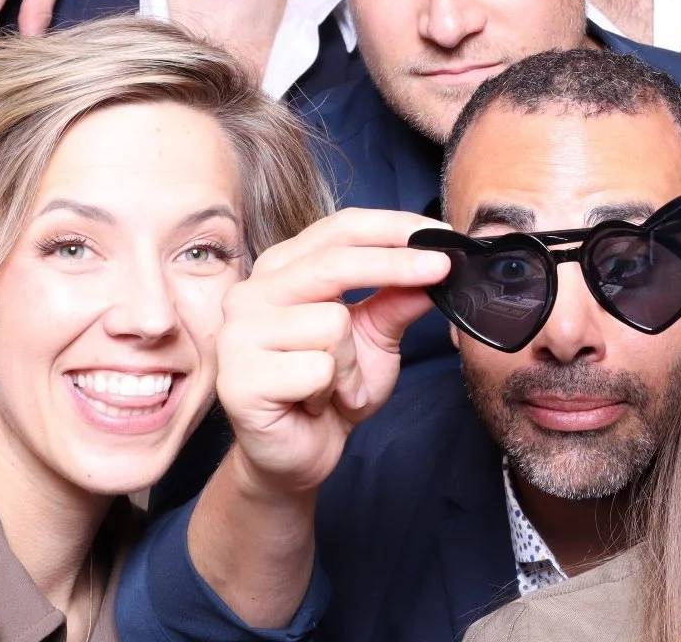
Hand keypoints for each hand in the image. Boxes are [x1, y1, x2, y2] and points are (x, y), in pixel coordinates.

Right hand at [214, 208, 450, 499]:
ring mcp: (238, 335)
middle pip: (335, 262)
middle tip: (441, 270)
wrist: (301, 454)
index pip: (339, 228)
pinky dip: (334, 391)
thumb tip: (436, 262)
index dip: (393, 226)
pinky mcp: (238, 379)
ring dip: (353, 364)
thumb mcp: (376, 336)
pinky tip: (313, 403)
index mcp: (282, 270)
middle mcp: (252, 293)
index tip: (442, 233)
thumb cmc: (332, 390)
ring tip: (337, 385)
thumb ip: (398, 298)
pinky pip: (317, 370)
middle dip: (396, 265)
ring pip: (331, 323)